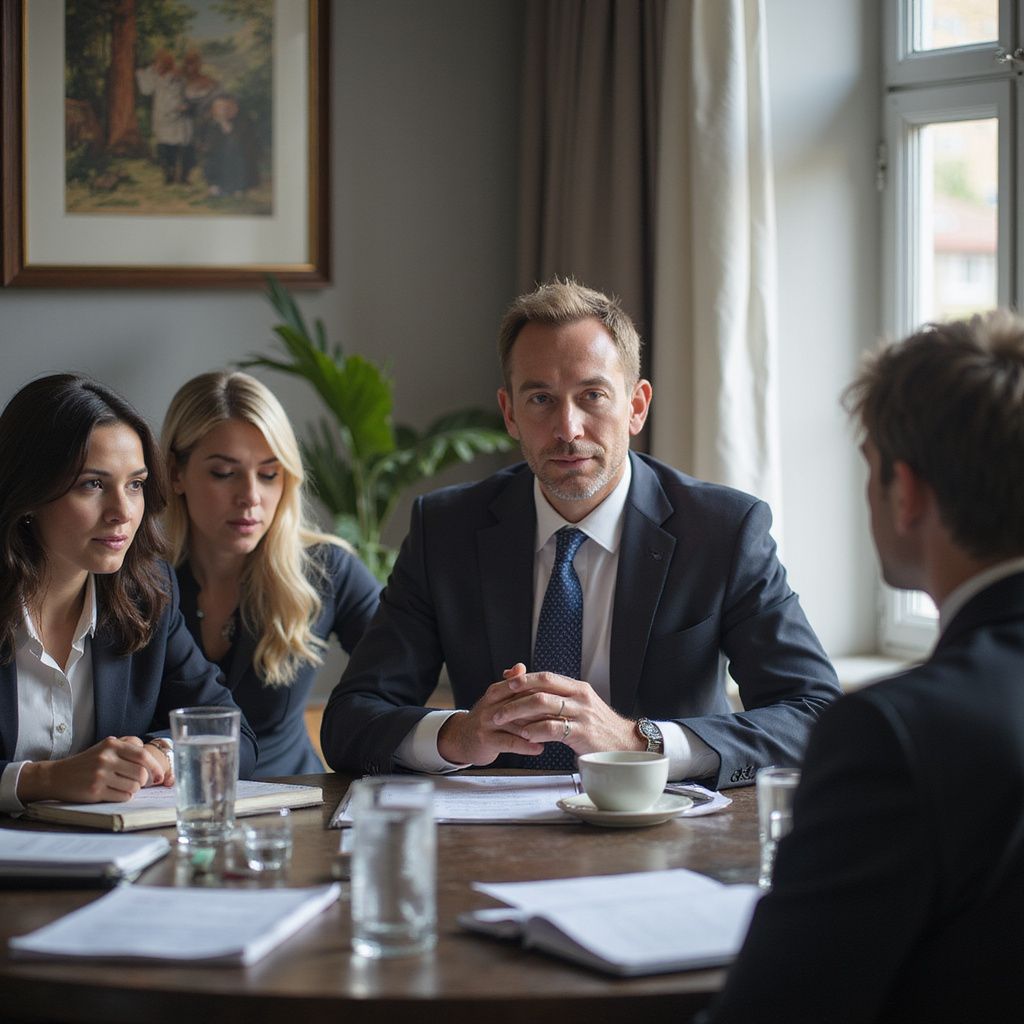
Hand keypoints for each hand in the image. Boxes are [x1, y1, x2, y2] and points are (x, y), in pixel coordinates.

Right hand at [16, 736, 168, 803]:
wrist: (56, 776)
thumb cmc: (87, 762)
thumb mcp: (105, 747)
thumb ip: (128, 746)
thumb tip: (151, 758)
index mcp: (111, 745)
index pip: (142, 755)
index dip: (155, 767)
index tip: (161, 776)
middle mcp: (106, 758)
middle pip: (140, 774)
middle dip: (142, 781)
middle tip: (135, 781)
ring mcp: (100, 775)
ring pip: (134, 787)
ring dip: (133, 789)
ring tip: (122, 786)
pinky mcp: (95, 791)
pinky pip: (123, 797)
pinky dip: (124, 796)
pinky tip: (115, 792)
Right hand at [437, 663, 550, 765]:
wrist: (461, 738)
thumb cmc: (486, 718)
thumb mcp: (496, 698)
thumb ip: (511, 683)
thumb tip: (520, 666)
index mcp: (495, 692)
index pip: (520, 685)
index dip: (541, 689)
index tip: (560, 694)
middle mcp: (490, 705)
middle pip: (520, 702)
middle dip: (543, 708)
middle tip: (563, 713)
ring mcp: (487, 723)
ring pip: (517, 723)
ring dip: (538, 728)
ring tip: (556, 731)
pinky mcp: (486, 740)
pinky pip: (509, 742)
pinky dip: (526, 745)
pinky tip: (540, 747)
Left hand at [494, 671, 641, 754]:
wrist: (625, 744)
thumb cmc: (596, 727)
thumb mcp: (577, 706)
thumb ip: (554, 696)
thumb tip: (522, 681)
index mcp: (577, 688)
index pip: (546, 676)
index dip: (523, 680)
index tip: (504, 684)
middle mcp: (580, 696)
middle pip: (542, 688)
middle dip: (516, 696)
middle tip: (497, 706)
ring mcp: (582, 714)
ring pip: (544, 705)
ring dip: (519, 713)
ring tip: (504, 721)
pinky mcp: (583, 733)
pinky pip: (553, 728)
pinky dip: (535, 731)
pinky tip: (524, 736)